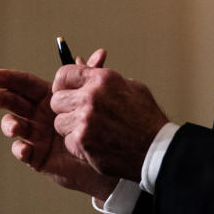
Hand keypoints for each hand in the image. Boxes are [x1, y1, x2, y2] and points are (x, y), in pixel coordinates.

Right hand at [0, 49, 117, 200]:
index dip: (6, 79)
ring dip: (9, 124)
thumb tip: (101, 53)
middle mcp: (37, 115)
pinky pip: (22, 151)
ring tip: (16, 128)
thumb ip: (93, 76)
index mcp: (46, 97)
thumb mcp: (95, 97)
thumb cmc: (99, 125)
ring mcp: (35, 135)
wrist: (108, 156)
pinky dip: (20, 149)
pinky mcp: (37, 156)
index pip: (21, 84)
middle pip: (12, 102)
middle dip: (0, 98)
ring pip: (13, 126)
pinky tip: (25, 149)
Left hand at [49, 63, 168, 182]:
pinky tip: (95, 143)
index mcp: (102, 79)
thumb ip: (102, 75)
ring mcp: (85, 121)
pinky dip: (78, 144)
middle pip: (56, 99)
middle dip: (65, 107)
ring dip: (70, 127)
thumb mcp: (130, 87)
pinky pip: (67, 140)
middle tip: (78, 114)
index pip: (63, 74)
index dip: (62, 84)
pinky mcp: (83, 142)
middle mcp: (90, 98)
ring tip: (90, 130)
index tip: (65, 91)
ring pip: (59, 122)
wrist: (157, 150)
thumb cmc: (146, 119)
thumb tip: (80, 62)